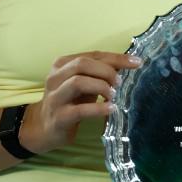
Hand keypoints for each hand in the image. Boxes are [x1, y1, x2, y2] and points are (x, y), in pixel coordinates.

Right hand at [19, 51, 141, 153]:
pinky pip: (79, 110)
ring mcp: (55, 97)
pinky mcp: (59, 117)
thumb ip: (101, 72)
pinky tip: (111, 109)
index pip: (93, 55)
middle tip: (120, 83)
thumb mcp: (84, 83)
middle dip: (106, 71)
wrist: (44, 127)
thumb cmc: (69, 100)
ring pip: (78, 82)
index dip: (116, 57)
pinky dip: (98, 108)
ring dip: (101, 87)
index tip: (137, 62)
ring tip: (113, 95)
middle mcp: (55, 77)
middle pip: (82, 64)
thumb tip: (130, 63)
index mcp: (62, 64)